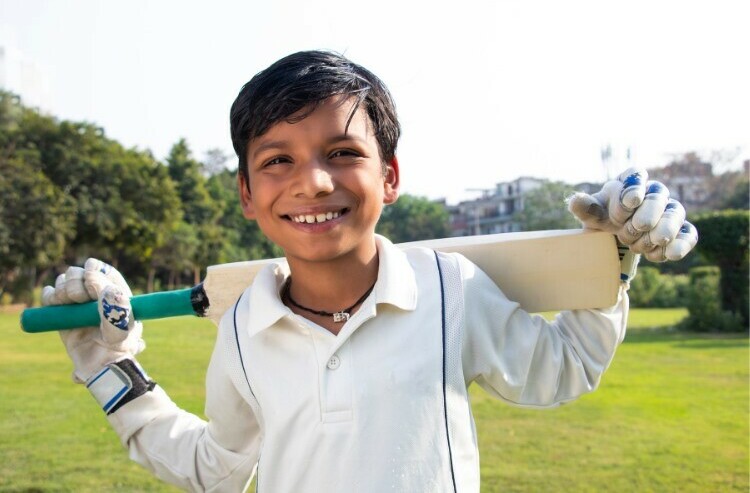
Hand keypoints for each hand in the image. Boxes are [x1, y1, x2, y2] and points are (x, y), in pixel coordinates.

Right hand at [42, 258, 144, 382]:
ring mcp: (79, 303)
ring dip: (64, 289)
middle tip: (79, 299)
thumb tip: (92, 276)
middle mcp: (98, 296)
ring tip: (69, 304)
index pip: (105, 272)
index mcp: (117, 294)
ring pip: (65, 280)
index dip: (96, 270)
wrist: (100, 367)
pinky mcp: (62, 312)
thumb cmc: (117, 348)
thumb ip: (112, 302)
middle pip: (82, 273)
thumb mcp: (121, 325)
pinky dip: (50, 295)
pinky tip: (57, 304)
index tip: (89, 276)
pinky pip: (50, 294)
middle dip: (77, 282)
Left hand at [567, 168, 697, 281]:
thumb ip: (585, 207)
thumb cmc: (604, 218)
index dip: (634, 188)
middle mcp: (653, 192)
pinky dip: (680, 244)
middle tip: (636, 227)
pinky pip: (688, 234)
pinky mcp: (680, 231)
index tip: (630, 202)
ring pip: (675, 214)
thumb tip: (575, 201)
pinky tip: (668, 254)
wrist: (617, 238)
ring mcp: (669, 211)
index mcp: (630, 181)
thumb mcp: (592, 213)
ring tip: (644, 244)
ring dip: (662, 230)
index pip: (636, 176)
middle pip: (658, 196)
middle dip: (647, 214)